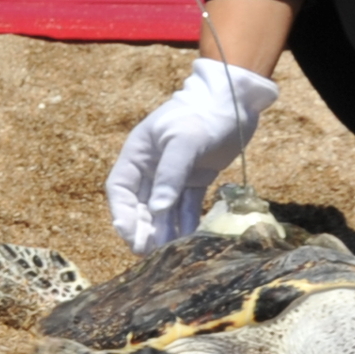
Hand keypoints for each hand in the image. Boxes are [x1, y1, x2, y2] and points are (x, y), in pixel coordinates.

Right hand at [105, 60, 275, 250]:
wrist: (235, 101)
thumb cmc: (203, 114)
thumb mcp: (185, 139)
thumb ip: (170, 174)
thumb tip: (158, 210)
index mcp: (137, 154)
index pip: (120, 189)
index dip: (121, 213)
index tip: (128, 235)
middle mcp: (151, 167)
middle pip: (140, 204)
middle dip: (142, 228)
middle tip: (146, 252)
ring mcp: (174, 175)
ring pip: (164, 208)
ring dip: (164, 229)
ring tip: (167, 252)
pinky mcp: (196, 179)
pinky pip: (187, 205)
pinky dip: (187, 221)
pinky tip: (188, 238)